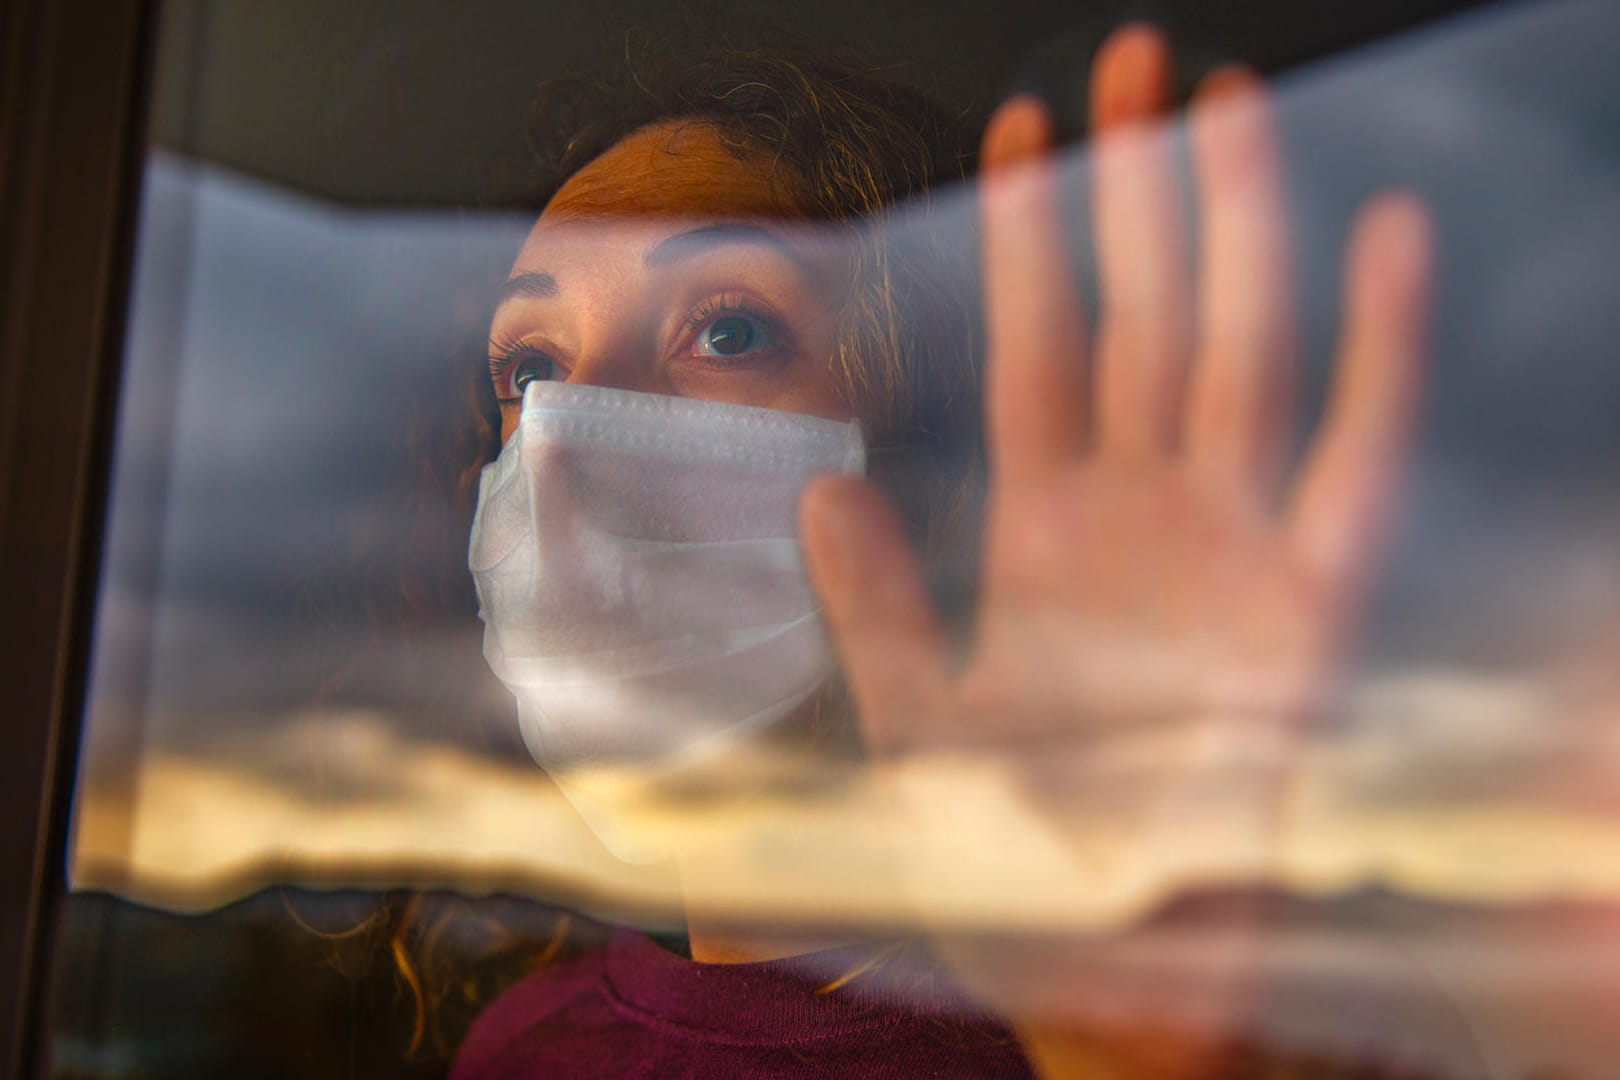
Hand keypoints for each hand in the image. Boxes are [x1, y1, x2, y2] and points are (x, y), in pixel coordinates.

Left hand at [801, 22, 1432, 1075]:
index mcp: (1045, 528)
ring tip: (1228, 104)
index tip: (1021, 123)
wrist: (1111, 960)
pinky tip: (1381, 238)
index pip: (1038, 347)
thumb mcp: (914, 726)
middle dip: (1135, 191)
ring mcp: (1235, 543)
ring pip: (1238, 351)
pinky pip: (1357, 449)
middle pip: (1140, 318)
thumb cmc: (1012, 853)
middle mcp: (1142, 512)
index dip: (1031, 237)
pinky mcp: (1319, 598)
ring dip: (1237, 230)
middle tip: (1134, 58)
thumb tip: (816, 486)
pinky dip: (1376, 349)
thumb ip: (873, 607)